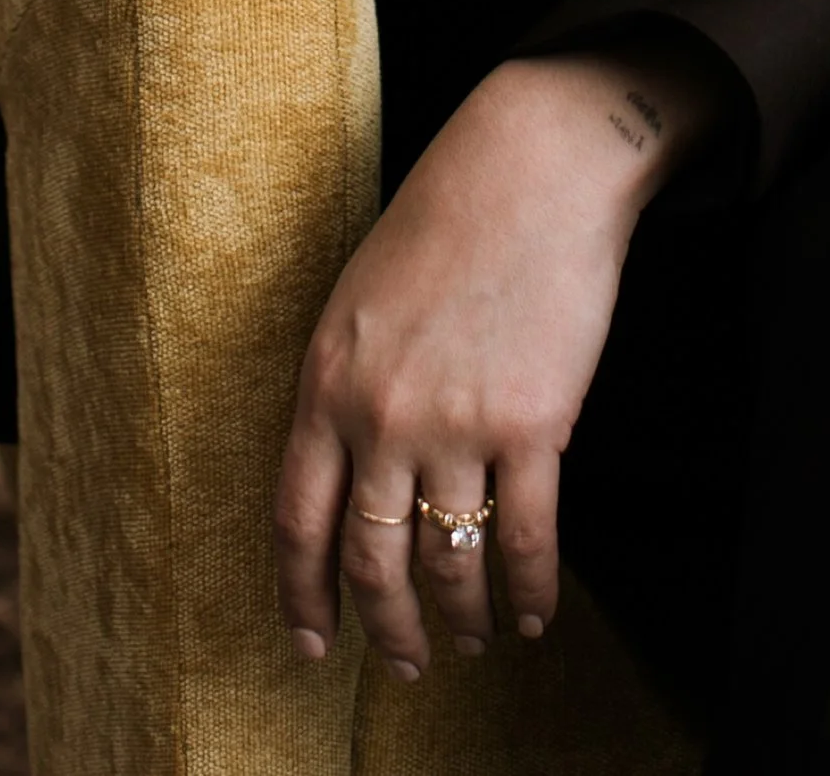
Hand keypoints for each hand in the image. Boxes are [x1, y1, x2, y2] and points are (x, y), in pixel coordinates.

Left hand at [273, 43, 727, 680]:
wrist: (533, 165)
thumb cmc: (445, 219)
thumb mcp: (359, 301)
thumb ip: (345, 389)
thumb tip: (349, 478)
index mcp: (326, 382)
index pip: (296, 522)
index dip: (303, 597)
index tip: (312, 646)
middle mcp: (381, 416)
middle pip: (371, 561)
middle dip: (386, 631)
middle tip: (403, 664)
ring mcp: (457, 425)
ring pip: (448, 564)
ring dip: (460, 618)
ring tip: (473, 639)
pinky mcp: (533, 426)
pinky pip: (526, 540)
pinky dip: (530, 591)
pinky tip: (533, 612)